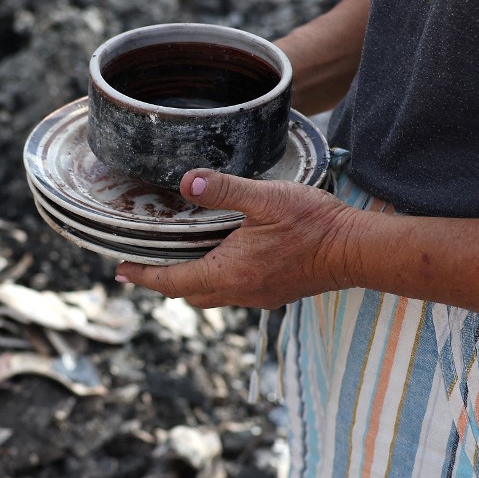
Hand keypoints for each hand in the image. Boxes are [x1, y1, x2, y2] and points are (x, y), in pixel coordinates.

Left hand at [116, 169, 359, 308]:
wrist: (358, 251)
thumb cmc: (314, 225)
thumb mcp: (266, 199)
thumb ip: (224, 190)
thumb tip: (188, 181)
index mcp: (229, 272)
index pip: (173, 281)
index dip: (144, 277)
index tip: (121, 272)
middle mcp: (240, 292)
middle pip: (189, 293)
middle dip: (165, 281)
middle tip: (145, 263)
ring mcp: (259, 296)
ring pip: (213, 295)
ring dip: (192, 281)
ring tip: (181, 258)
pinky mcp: (276, 293)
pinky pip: (235, 292)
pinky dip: (218, 279)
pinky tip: (224, 257)